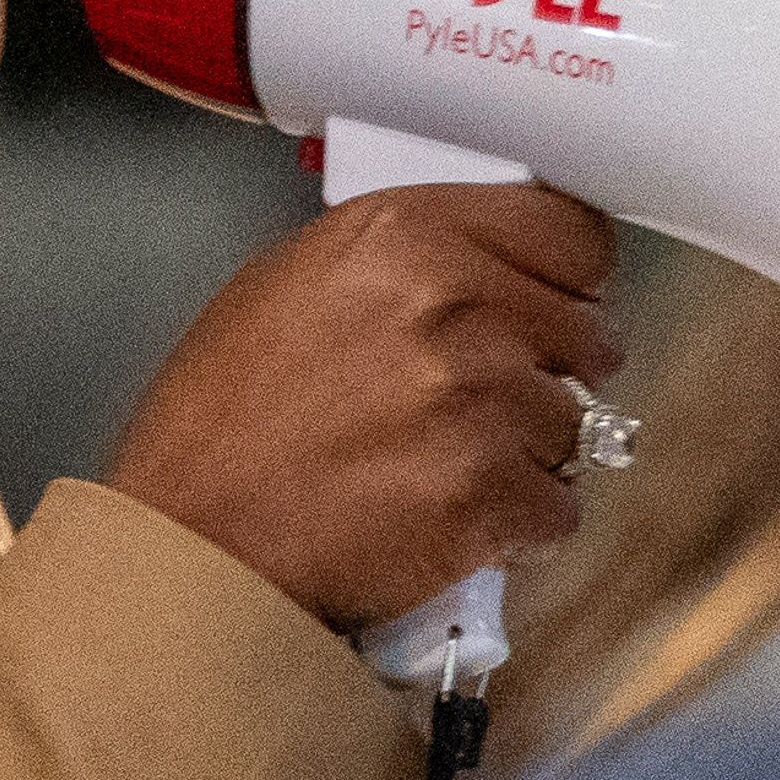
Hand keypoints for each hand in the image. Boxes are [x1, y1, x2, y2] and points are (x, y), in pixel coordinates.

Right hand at [106, 182, 625, 631]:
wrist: (195, 548)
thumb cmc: (219, 432)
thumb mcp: (287, 288)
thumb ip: (399, 262)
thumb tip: (478, 267)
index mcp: (401, 234)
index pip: (570, 231)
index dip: (570, 279)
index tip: (561, 303)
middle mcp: (451, 302)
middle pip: (585, 331)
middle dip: (550, 373)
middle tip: (493, 406)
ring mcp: (479, 398)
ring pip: (577, 426)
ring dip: (529, 456)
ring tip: (446, 472)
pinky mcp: (491, 491)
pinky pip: (559, 509)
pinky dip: (518, 529)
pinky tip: (453, 525)